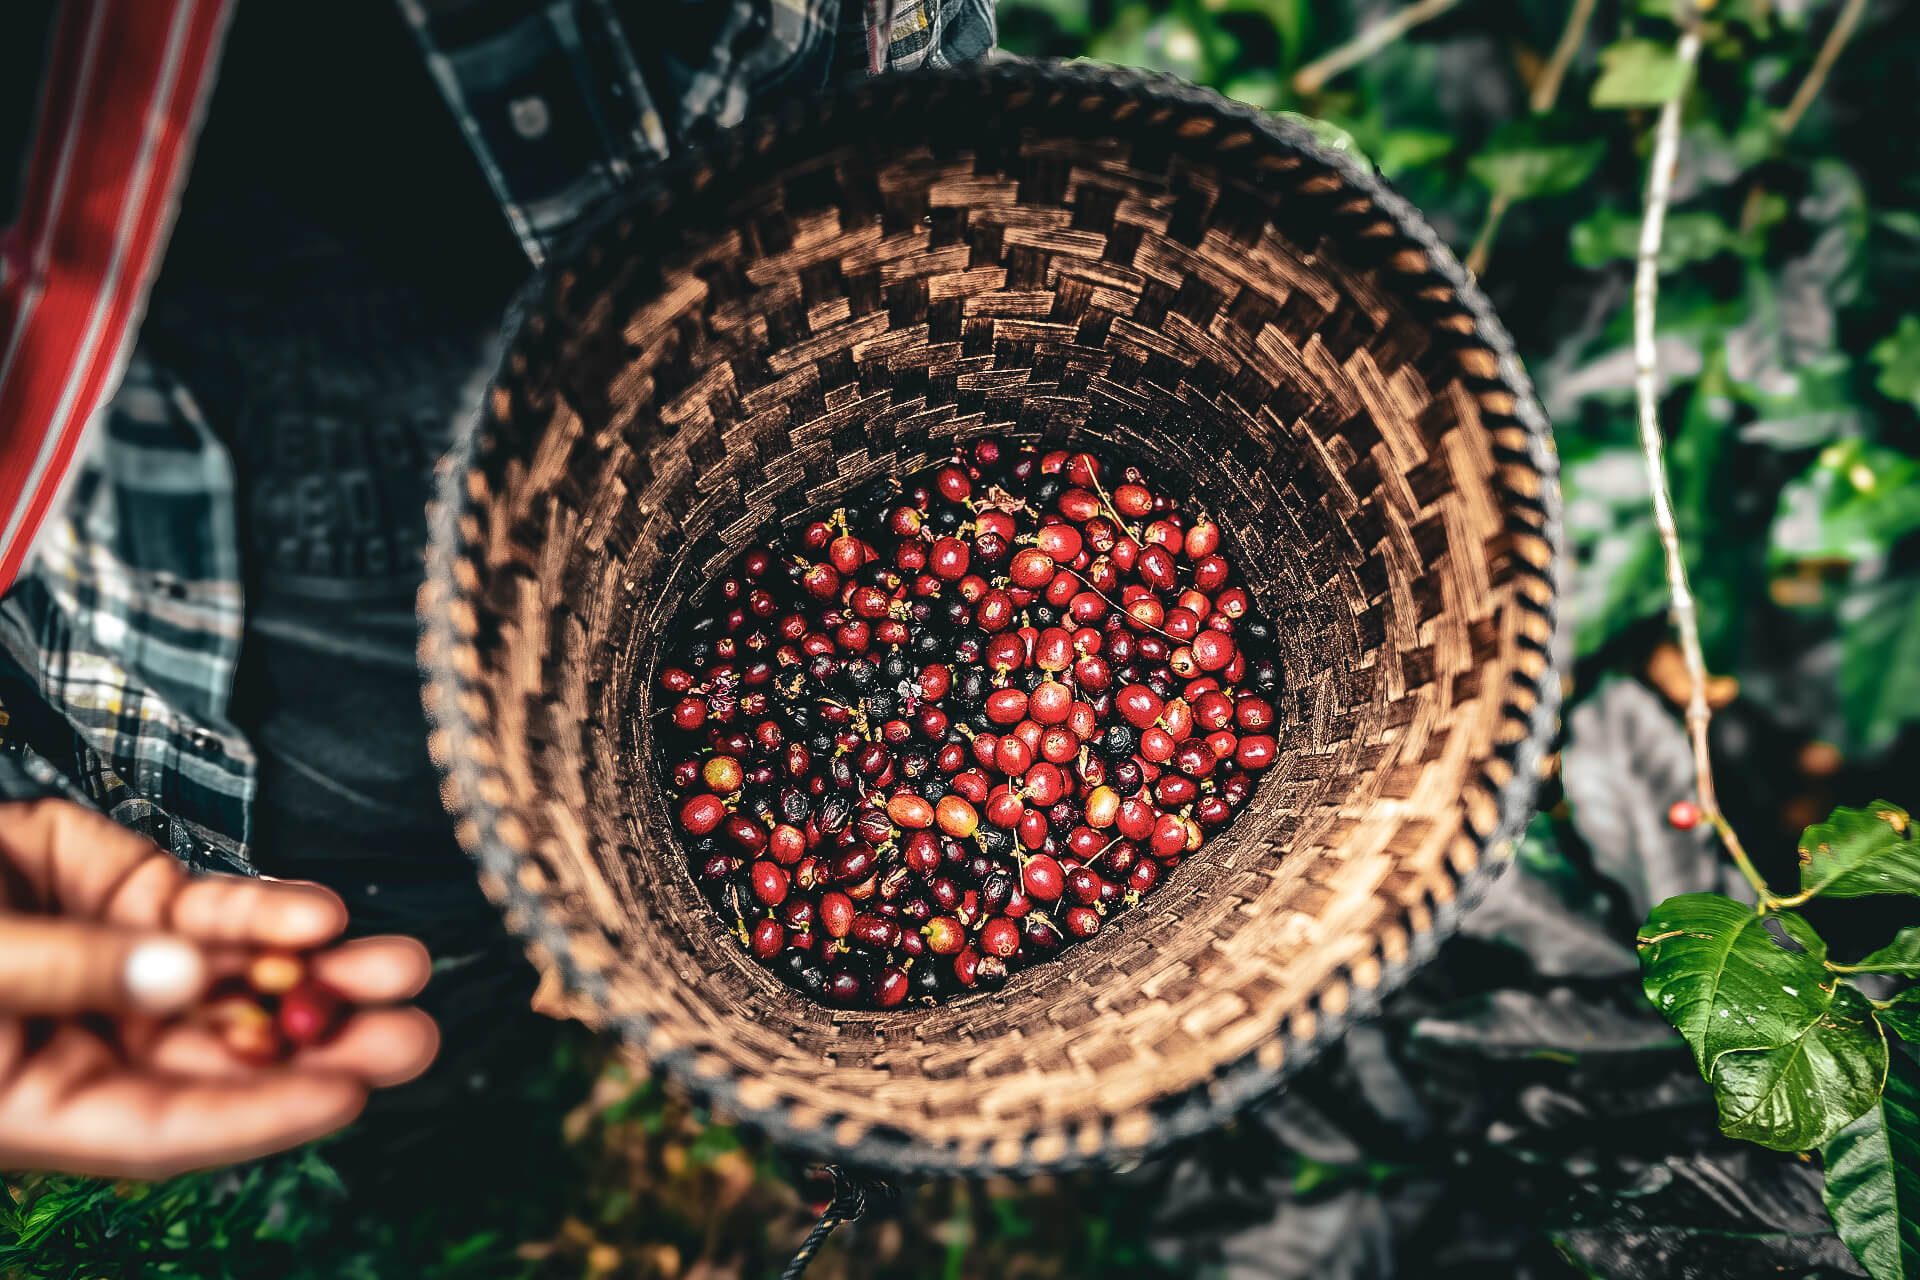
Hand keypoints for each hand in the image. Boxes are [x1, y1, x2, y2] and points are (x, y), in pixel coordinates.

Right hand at [0, 799, 438, 1178]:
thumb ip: (67, 972)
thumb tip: (181, 977)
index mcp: (42, 1107)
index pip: (170, 1130)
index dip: (262, 1117)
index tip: (351, 1096)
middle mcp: (97, 1045)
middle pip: (229, 1058)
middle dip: (327, 1044)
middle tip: (419, 1035)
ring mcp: (122, 966)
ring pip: (239, 982)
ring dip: (325, 974)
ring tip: (406, 966)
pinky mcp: (131, 895)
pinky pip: (212, 912)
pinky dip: (268, 912)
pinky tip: (323, 913)